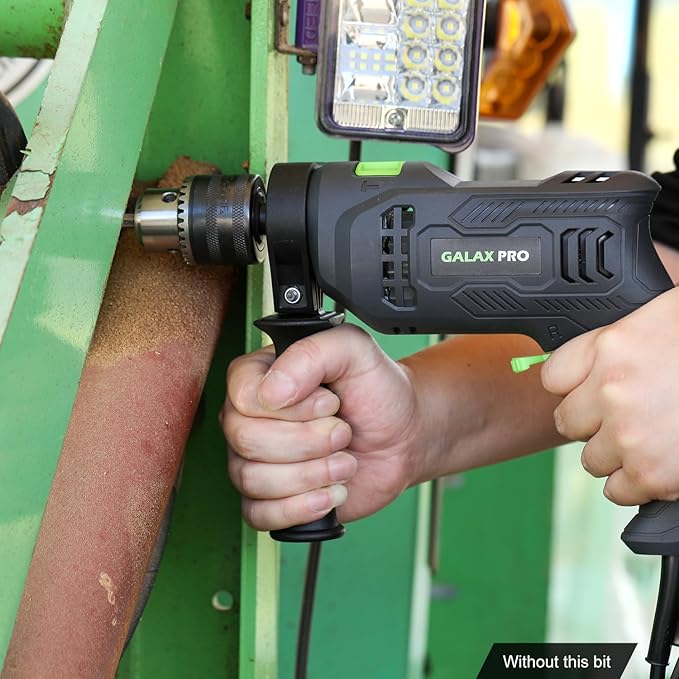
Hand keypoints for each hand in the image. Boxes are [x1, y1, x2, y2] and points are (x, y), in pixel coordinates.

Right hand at [221, 325, 422, 530]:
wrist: (403, 435)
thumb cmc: (377, 390)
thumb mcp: (354, 350)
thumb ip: (312, 353)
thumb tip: (271, 392)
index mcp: (259, 376)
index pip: (244, 397)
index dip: (292, 408)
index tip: (330, 404)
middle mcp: (249, 417)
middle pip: (247, 441)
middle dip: (309, 442)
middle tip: (343, 432)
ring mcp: (256, 459)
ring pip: (253, 479)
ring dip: (313, 474)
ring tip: (344, 461)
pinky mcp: (271, 497)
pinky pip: (259, 515)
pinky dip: (302, 507)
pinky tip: (332, 493)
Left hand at [541, 287, 678, 505]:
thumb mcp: (656, 321)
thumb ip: (616, 346)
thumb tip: (589, 365)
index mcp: (611, 347)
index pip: (552, 377)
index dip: (573, 386)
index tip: (587, 390)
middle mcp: (612, 390)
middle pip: (566, 421)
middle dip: (593, 422)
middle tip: (627, 416)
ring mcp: (629, 435)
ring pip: (590, 459)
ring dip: (614, 454)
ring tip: (649, 440)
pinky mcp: (652, 473)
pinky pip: (617, 490)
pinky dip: (635, 483)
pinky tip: (659, 463)